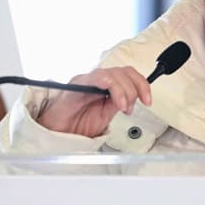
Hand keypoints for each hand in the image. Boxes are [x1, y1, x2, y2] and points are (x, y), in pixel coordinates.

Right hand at [35, 66, 151, 137]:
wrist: (57, 132)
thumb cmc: (76, 123)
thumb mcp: (106, 115)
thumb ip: (119, 103)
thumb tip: (135, 99)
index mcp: (107, 85)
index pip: (129, 75)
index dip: (142, 85)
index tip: (148, 100)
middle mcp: (98, 79)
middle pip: (124, 72)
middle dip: (135, 89)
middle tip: (130, 107)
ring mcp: (88, 80)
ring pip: (113, 74)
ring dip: (124, 91)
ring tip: (122, 107)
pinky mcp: (77, 84)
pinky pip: (95, 77)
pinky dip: (110, 84)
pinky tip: (115, 98)